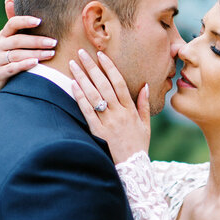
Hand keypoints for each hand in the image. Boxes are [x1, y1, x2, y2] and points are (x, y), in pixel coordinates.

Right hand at [0, 0, 57, 96]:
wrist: (7, 82)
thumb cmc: (17, 56)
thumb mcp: (18, 40)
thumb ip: (17, 23)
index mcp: (4, 35)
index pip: (12, 23)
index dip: (25, 21)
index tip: (40, 21)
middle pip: (18, 40)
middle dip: (37, 41)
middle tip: (53, 42)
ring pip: (17, 55)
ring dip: (35, 53)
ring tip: (51, 53)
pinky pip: (12, 68)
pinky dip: (24, 65)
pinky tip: (36, 63)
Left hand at [69, 49, 149, 163]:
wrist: (133, 167)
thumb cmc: (138, 146)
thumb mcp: (146, 124)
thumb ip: (144, 104)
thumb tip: (144, 85)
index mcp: (130, 109)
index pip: (119, 82)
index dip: (109, 67)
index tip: (100, 55)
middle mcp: (119, 113)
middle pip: (103, 84)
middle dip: (91, 67)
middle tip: (81, 52)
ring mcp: (108, 122)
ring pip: (94, 95)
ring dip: (82, 78)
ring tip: (72, 64)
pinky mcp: (98, 132)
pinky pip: (88, 111)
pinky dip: (80, 97)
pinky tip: (73, 85)